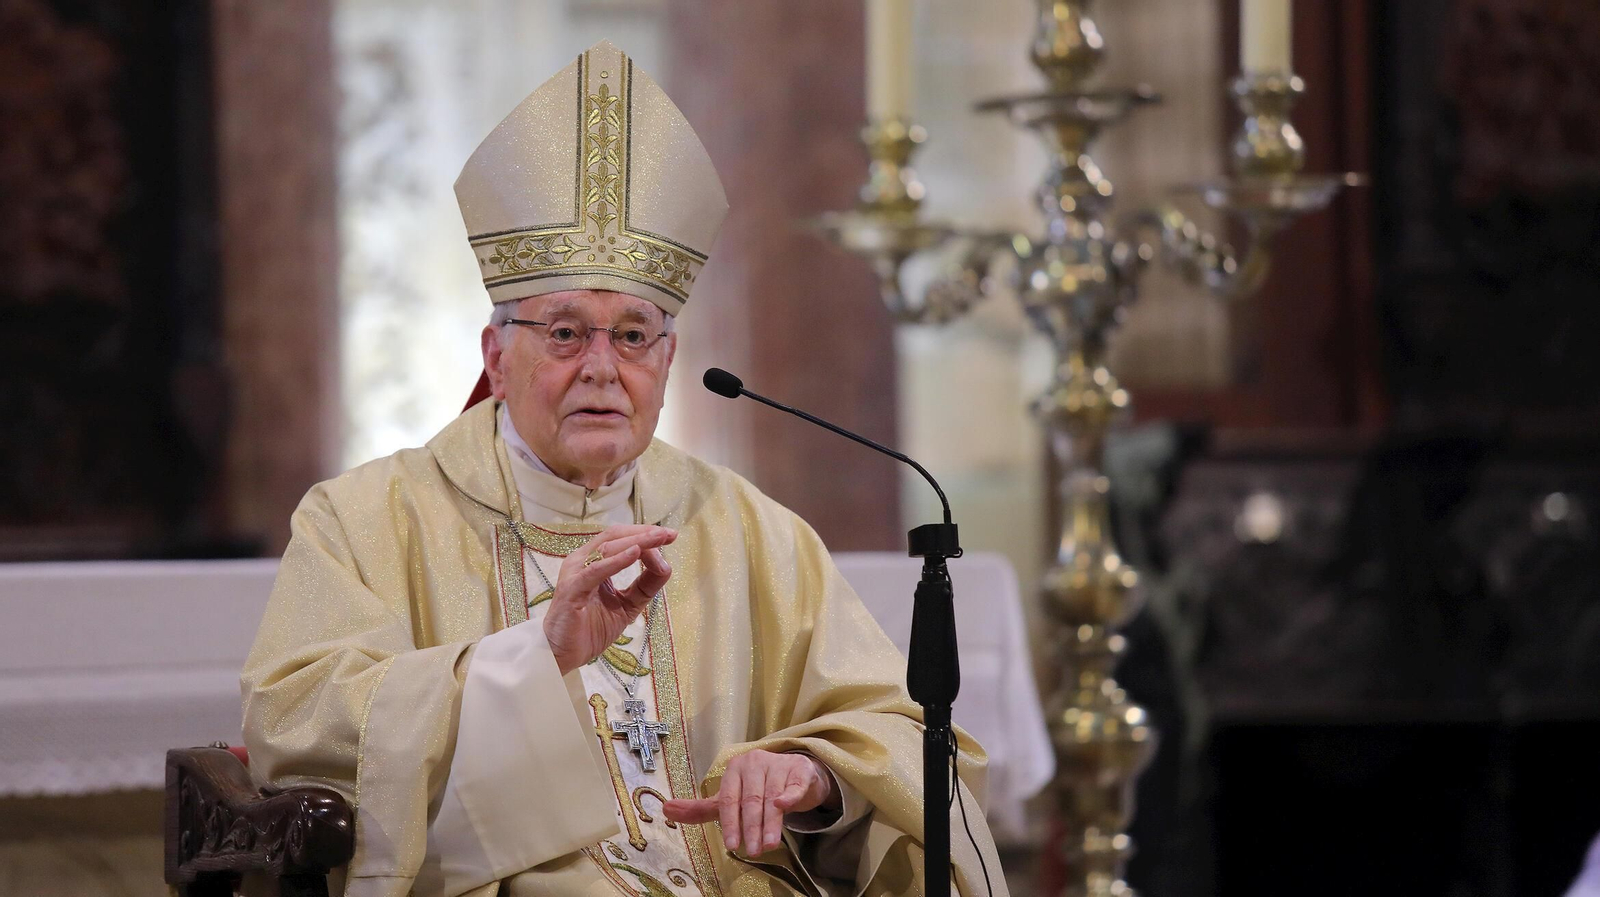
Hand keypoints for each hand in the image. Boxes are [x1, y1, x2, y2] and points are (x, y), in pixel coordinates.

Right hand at [543, 524, 674, 674]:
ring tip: (657, 538)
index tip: (669, 536)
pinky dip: (617, 561)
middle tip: (669, 534)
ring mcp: (575, 574)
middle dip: (643, 533)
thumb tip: (665, 566)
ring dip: (635, 541)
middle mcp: (581, 562)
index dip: (644, 534)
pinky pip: (595, 571)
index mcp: (592, 563)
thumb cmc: (589, 629)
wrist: (562, 655)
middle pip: (614, 536)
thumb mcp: (626, 605)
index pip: (619, 539)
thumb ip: (644, 587)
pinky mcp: (572, 590)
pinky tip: (635, 553)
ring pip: (607, 548)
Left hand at [661, 750, 837, 855]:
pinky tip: (784, 805)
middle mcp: (755, 762)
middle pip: (752, 800)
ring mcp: (779, 764)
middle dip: (751, 827)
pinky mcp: (800, 770)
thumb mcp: (730, 799)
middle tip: (752, 851)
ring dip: (771, 823)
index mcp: (735, 768)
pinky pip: (795, 785)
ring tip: (768, 845)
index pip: (729, 797)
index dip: (729, 822)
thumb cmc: (758, 788)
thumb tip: (665, 810)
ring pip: (773, 797)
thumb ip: (701, 808)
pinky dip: (789, 795)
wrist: (795, 775)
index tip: (731, 845)